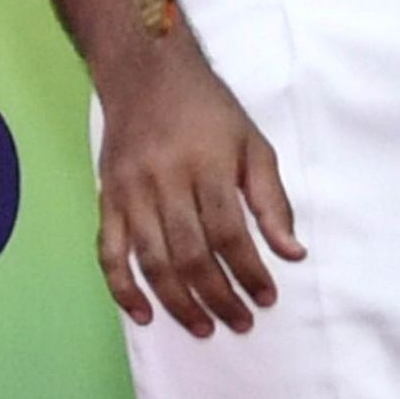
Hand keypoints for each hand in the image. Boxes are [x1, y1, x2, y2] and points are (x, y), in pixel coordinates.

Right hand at [94, 34, 303, 336]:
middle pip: (191, 253)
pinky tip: (143, 314)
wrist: (145, 70)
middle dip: (219, 297)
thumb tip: (292, 253)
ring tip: (203, 328)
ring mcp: (131, 190)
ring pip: (152, 260)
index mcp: (207, 163)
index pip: (230, 233)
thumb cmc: (207, 108)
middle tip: (240, 323)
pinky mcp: (108, 197)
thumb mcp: (252, 142)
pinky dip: (123, 288)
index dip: (249, 272)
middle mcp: (165, 179)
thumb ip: (271, 199)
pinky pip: (109, 252)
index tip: (266, 299)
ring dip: (179, 302)